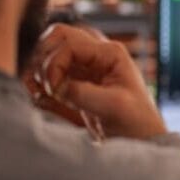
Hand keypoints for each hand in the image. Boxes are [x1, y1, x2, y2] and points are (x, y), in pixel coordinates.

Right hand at [31, 24, 166, 139]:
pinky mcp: (76, 85)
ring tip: (40, 94)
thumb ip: (83, 93)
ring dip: (38, 72)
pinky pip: (49, 75)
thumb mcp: (113, 106)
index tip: (54, 90)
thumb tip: (56, 87)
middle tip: (42, 86)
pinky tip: (42, 100)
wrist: (141, 141)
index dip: (54, 64)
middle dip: (42, 60)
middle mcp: (95, 56)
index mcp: (109, 53)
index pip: (68, 43)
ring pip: (49, 54)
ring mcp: (84, 69)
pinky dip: (39, 84)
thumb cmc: (137, 122)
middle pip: (56, 38)